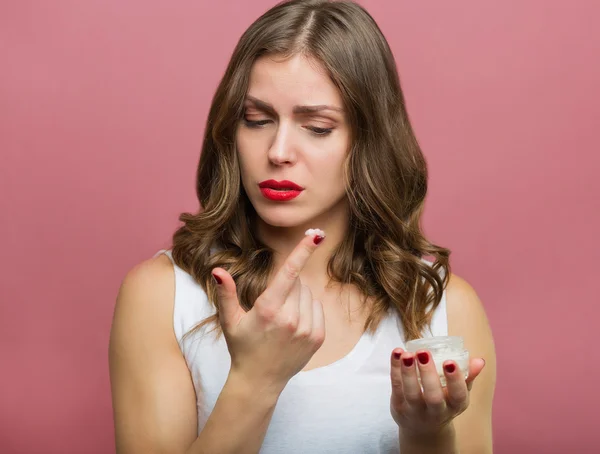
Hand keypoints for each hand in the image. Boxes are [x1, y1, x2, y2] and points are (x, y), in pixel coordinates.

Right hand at [212, 232, 325, 393]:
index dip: (302, 251)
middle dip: (287, 287)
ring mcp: (307, 329)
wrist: (260, 380)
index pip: (289, 273)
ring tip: (282, 318)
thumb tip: (218, 270)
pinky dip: (308, 310)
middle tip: (272, 307)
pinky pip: (318, 308)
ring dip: (297, 298)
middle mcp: (290, 318)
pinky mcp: (318, 337)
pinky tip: (294, 325)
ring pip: (308, 294)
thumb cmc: (242, 346)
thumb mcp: (229, 320)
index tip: (315, 235)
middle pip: (297, 282)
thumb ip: (226, 293)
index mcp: (268, 309)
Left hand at [389, 348, 485, 436]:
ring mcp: (415, 410)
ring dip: (408, 372)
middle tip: (424, 353)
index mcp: (455, 406)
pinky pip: (396, 386)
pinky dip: (395, 368)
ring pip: (411, 393)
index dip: (455, 379)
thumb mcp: (458, 393)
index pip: (458, 395)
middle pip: (433, 397)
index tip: (449, 361)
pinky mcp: (398, 406)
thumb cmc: (444, 402)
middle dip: (428, 374)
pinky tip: (397, 353)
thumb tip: (479, 361)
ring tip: (408, 354)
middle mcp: (436, 412)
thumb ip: (467, 376)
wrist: (422, 429)